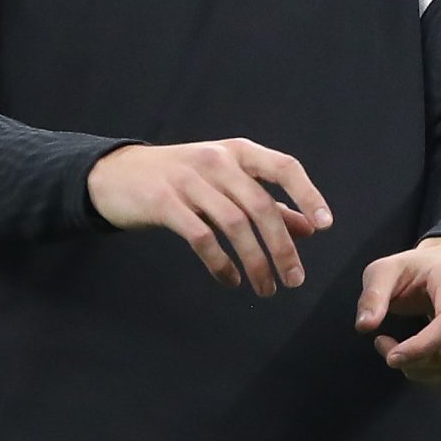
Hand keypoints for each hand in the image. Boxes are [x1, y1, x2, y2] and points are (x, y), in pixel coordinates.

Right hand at [87, 139, 331, 294]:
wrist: (116, 174)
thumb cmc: (180, 179)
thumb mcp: (225, 182)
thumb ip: (267, 202)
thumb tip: (309, 228)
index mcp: (237, 151)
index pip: (283, 166)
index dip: (307, 194)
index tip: (325, 226)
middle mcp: (216, 161)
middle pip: (261, 206)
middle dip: (282, 247)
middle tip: (295, 280)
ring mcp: (188, 179)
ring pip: (234, 225)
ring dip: (255, 262)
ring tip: (265, 289)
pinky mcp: (164, 202)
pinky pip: (201, 237)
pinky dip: (221, 263)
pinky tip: (231, 280)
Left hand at [354, 237, 440, 394]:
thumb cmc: (415, 271)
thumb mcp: (385, 271)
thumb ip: (372, 295)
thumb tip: (364, 326)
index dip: (421, 348)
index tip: (391, 357)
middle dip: (412, 364)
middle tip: (386, 349)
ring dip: (421, 375)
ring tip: (402, 354)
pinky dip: (438, 382)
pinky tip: (424, 364)